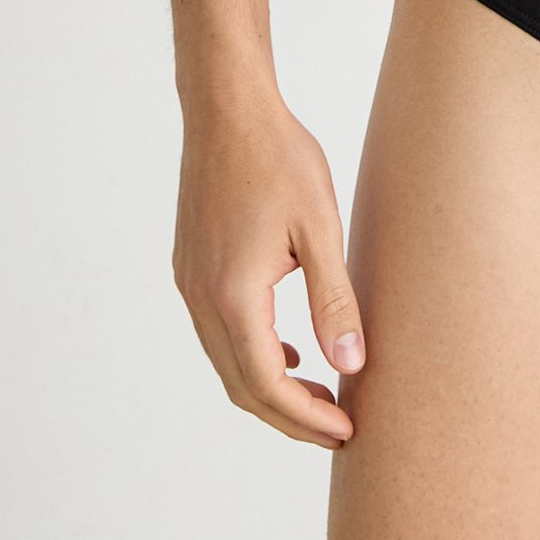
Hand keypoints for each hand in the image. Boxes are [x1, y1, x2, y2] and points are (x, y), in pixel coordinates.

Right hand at [172, 86, 366, 448]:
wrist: (227, 108)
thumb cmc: (278, 157)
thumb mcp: (319, 227)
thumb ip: (333, 301)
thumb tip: (349, 365)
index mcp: (234, 295)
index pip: (267, 384)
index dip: (306, 417)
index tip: (346, 432)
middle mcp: (202, 298)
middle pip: (242, 386)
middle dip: (289, 415)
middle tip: (338, 426)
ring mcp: (190, 285)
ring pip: (226, 363)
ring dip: (269, 387)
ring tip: (320, 393)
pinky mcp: (190, 268)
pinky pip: (217, 333)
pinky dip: (251, 354)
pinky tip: (288, 347)